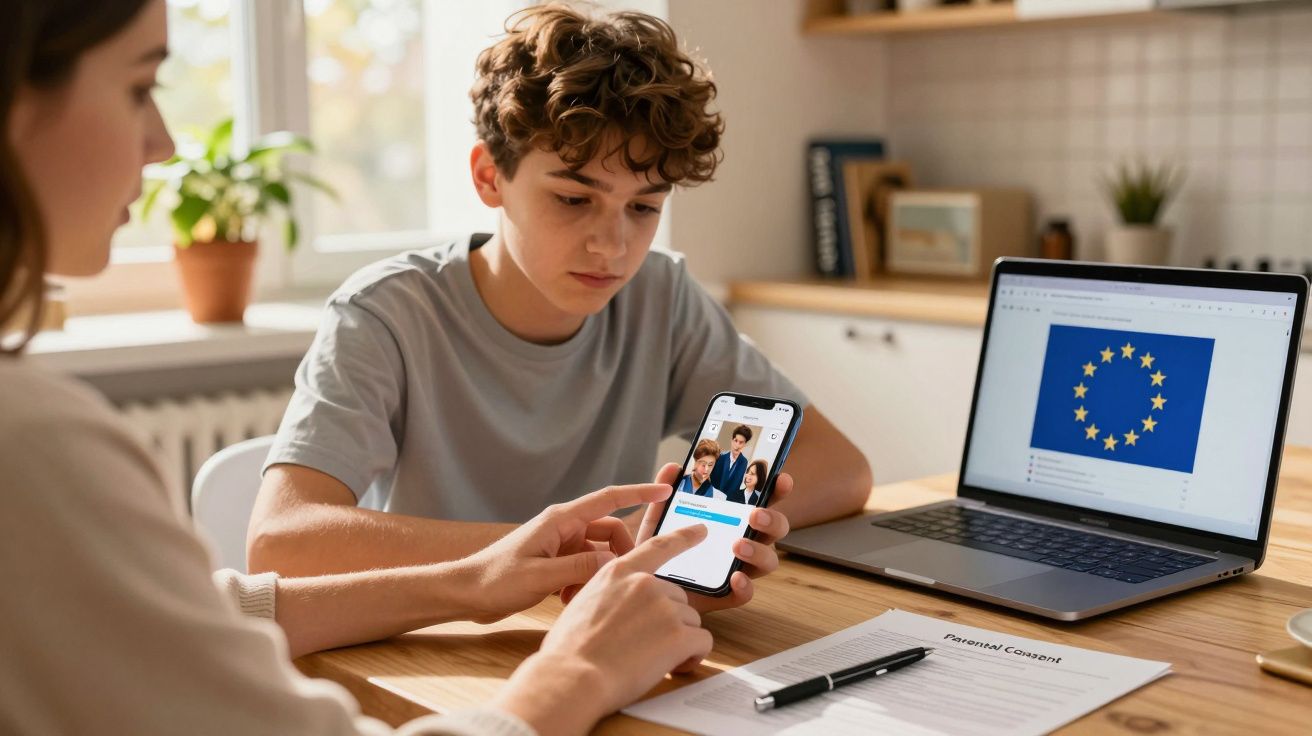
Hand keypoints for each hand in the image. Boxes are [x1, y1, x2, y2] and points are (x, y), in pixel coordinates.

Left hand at [458, 482, 672, 622]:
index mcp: (561, 520)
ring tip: (583, 596)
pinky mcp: (556, 562)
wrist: (466, 593)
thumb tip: (614, 561)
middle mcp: (564, 528)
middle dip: (621, 554)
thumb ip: (580, 568)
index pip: (608, 499)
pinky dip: (585, 583)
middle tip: (622, 579)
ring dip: (600, 574)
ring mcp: (560, 545)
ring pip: (599, 554)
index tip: (665, 492)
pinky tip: (570, 600)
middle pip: (610, 532)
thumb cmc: (495, 580)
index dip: (639, 493)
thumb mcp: (540, 577)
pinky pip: (585, 567)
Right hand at [491, 525, 712, 735]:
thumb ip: (612, 594)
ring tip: (647, 660)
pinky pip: (703, 643)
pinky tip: (669, 667)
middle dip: (669, 623)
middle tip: (642, 647)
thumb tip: (627, 607)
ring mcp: (664, 606)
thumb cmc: (570, 650)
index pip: (657, 547)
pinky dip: (692, 657)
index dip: (682, 537)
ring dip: (678, 642)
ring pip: (691, 622)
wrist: (571, 677)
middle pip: (678, 599)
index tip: (701, 530)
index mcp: (619, 573)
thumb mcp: (585, 603)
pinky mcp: (678, 633)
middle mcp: (645, 583)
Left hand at [635, 462, 793, 613]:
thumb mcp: (659, 516)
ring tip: (738, 545)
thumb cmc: (660, 547)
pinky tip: (735, 577)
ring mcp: (739, 568)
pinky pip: (745, 593)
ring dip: (758, 551)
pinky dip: (745, 586)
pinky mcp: (727, 593)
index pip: (763, 501)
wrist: (645, 586)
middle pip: (774, 529)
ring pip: (768, 561)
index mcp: (734, 518)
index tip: (780, 479)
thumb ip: (666, 491)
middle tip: (754, 514)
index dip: (777, 490)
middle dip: (772, 520)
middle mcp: (744, 541)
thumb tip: (673, 468)